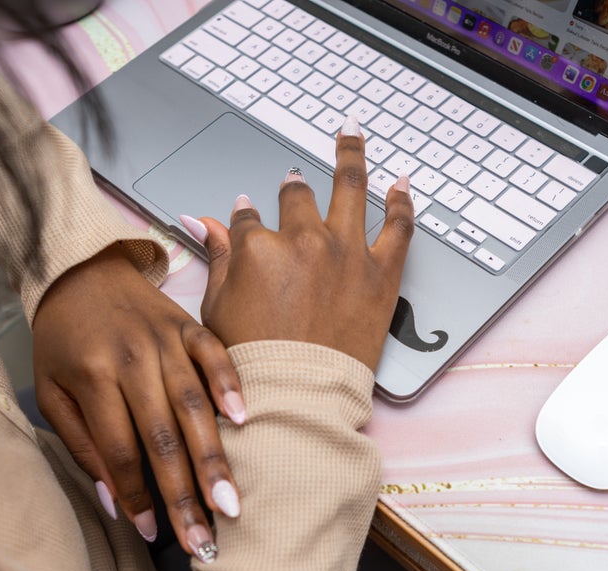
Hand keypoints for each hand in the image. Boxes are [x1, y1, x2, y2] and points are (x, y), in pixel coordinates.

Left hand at [31, 243, 244, 557]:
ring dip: (215, 457)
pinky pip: (214, 355)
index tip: (153, 533)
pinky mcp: (188, 323)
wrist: (77, 266)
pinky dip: (230, 385)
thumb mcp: (50, 390)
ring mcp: (164, 339)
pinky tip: (245, 420)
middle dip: (185, 494)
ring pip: (194, 406)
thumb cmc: (62, 338)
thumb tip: (115, 502)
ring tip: (231, 502)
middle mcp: (132, 358)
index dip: (137, 495)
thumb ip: (81, 443)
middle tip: (204, 540)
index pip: (120, 450)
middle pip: (163, 437)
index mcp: (92, 377)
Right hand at [195, 118, 414, 369]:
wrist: (297, 399)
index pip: (250, 219)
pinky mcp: (381, 275)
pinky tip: (402, 184)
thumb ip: (217, 258)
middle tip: (295, 182)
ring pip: (351, 188)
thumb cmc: (253, 365)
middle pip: (298, 199)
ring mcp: (345, 253)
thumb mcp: (217, 308)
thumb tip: (205, 222)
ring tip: (352, 135)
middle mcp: (303, 241)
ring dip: (351, 156)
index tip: (249, 215)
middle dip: (295, 189)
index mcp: (257, 249)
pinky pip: (398, 226)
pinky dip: (402, 202)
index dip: (247, 217)